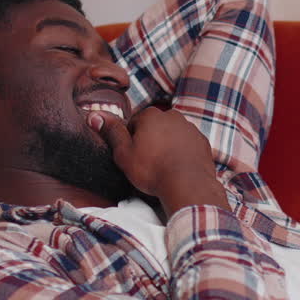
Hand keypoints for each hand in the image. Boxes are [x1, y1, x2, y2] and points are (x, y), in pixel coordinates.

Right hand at [87, 108, 228, 216]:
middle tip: (147, 163)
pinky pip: (187, 145)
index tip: (133, 156)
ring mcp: (190, 128)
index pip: (134, 123)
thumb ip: (112, 132)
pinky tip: (178, 168)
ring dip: (167, 147)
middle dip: (150, 141)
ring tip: (163, 167)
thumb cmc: (153, 170)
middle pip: (154, 128)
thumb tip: (96, 115)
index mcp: (151, 115)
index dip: (130, 141)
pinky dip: (182, 153)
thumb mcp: (124, 153)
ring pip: (172, 136)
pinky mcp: (202, 142)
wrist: (188, 184)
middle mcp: (173, 116)